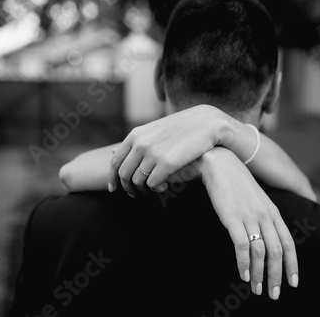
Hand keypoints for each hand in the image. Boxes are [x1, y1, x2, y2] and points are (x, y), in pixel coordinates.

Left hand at [109, 105, 230, 196]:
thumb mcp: (155, 131)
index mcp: (136, 135)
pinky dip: (157, 189)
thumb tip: (111, 152)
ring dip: (143, 190)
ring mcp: (153, 153)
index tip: (114, 189)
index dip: (113, 178)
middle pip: (124, 174)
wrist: (208, 124)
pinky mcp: (167, 163)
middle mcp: (141, 143)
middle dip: (126, 188)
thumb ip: (134, 143)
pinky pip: (153, 184)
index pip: (115, 161)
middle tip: (134, 195)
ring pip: (138, 182)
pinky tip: (166, 187)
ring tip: (152, 191)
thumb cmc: (182, 130)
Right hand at [198, 147, 298, 299]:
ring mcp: (250, 217)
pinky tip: (244, 275)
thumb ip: (265, 218)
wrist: (222, 165)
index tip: (293, 283)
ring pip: (261, 252)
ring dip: (260, 274)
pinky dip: (244, 263)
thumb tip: (267, 239)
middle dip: (277, 276)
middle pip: (277, 252)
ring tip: (257, 289)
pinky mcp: (233, 218)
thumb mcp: (258, 200)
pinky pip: (242, 246)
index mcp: (274, 213)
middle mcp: (266, 216)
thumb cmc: (238, 184)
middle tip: (274, 294)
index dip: (292, 265)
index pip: (288, 243)